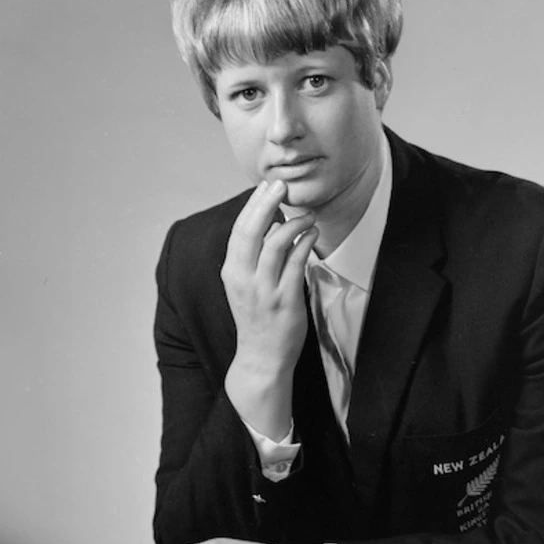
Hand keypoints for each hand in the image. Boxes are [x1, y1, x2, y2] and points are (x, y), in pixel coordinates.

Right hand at [221, 179, 317, 437]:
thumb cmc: (257, 317)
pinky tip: (312, 232)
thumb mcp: (245, 284)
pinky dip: (304, 243)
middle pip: (252, 231)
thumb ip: (254, 255)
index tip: (266, 186)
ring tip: (306, 213)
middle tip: (281, 185)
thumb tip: (271, 221)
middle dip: (266, 203)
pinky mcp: (285, 300)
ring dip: (293, 222)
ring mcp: (264, 290)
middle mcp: (244, 278)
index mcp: (231, 271)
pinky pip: (296, 263)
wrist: (261, 357)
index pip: (239, 229)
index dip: (252, 205)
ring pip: (275, 243)